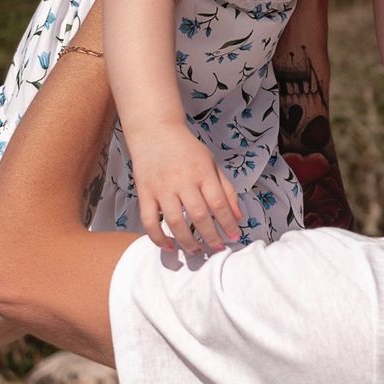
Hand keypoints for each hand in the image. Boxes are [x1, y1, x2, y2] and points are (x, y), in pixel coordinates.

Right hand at [128, 122, 242, 252]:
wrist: (155, 132)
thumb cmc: (187, 150)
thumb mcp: (211, 163)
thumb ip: (226, 189)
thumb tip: (239, 216)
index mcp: (202, 172)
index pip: (219, 203)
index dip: (228, 223)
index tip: (235, 237)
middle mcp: (183, 181)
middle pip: (199, 216)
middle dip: (211, 237)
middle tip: (218, 249)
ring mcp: (162, 188)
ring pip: (175, 222)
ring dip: (187, 242)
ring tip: (197, 251)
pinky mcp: (144, 193)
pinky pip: (150, 221)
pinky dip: (158, 238)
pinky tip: (169, 247)